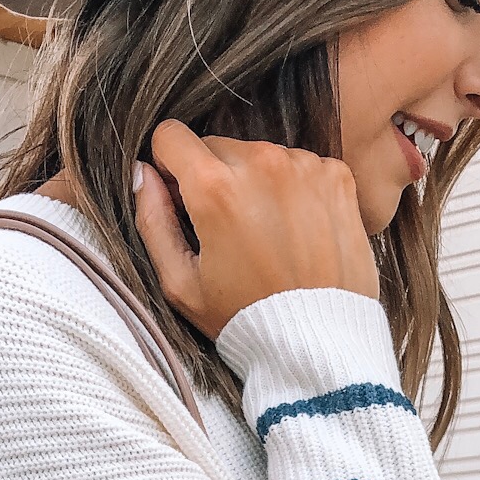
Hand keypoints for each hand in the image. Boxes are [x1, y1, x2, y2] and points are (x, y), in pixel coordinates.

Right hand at [133, 120, 378, 340]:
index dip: (170, 168)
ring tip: (268, 235)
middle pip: (217, 146)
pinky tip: (298, 231)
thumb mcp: (181, 285)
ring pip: (260, 155)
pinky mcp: (336, 175)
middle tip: (229, 231)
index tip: (183, 200)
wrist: (317, 343)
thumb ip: (153, 221)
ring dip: (256, 183)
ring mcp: (303, 165)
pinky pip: (300, 166)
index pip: (172, 136)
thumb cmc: (244, 319)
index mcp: (215, 188)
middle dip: (215, 179)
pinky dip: (294, 190)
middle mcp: (260, 163)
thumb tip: (143, 171)